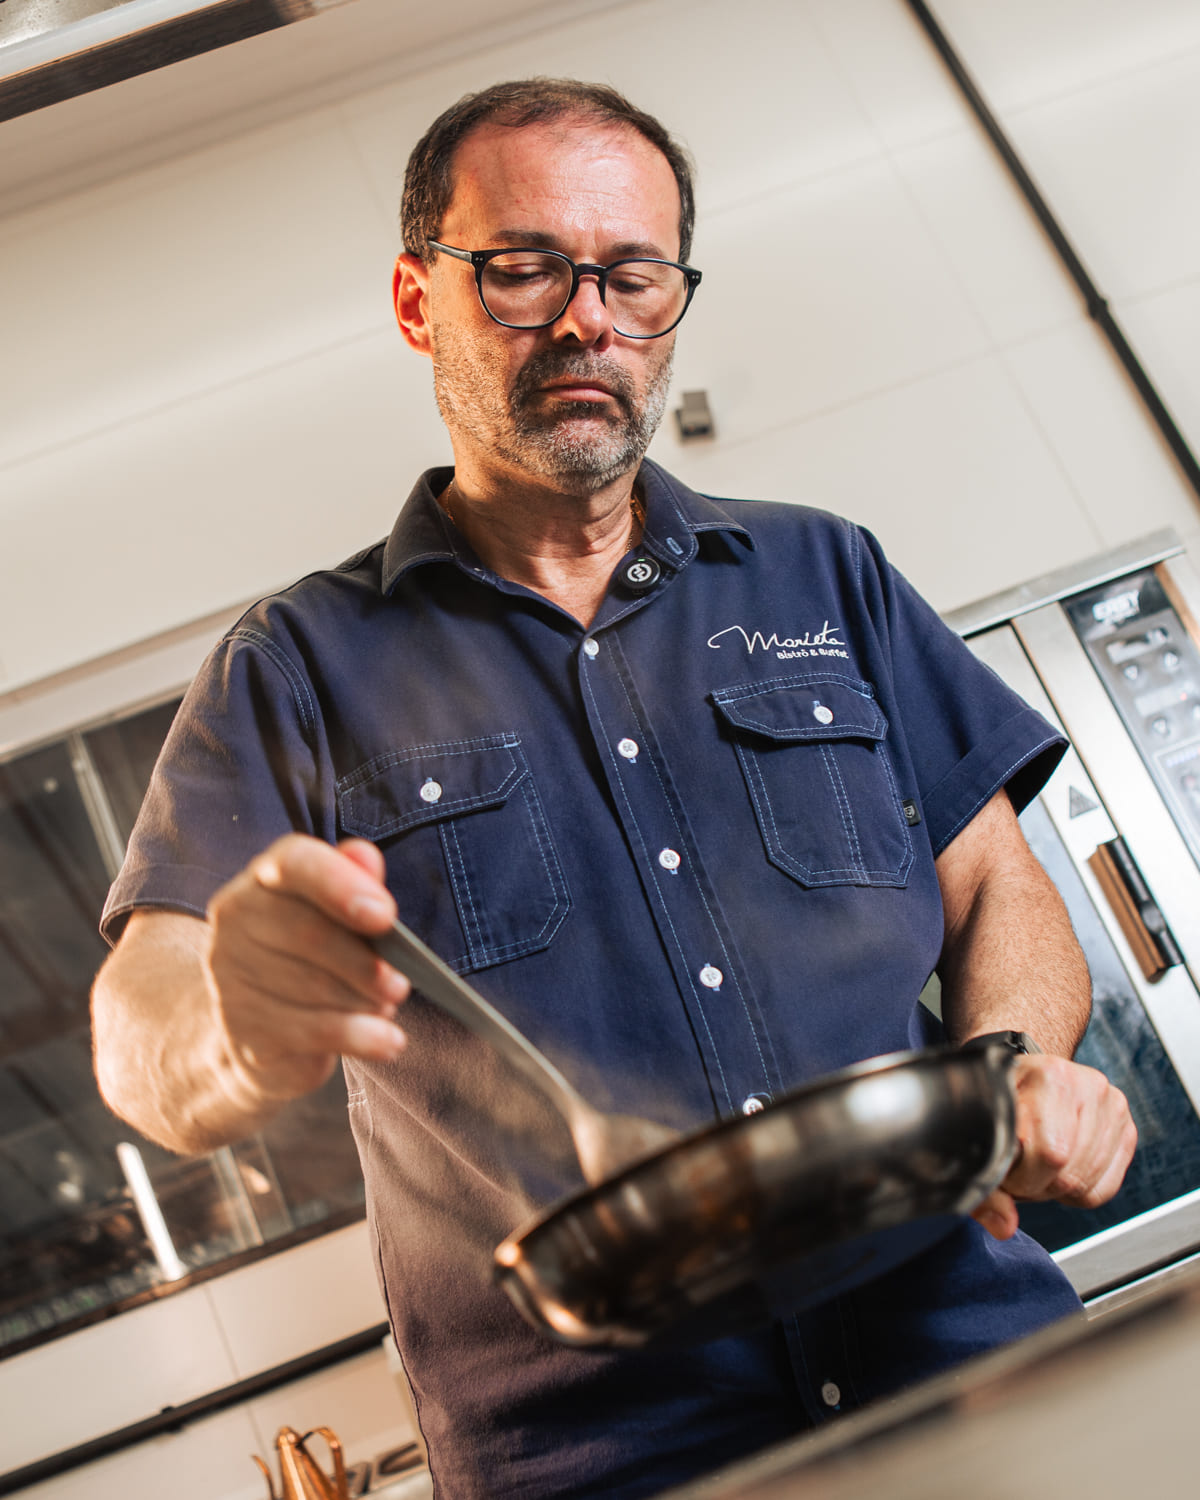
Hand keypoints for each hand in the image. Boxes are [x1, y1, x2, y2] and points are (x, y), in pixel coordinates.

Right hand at [204, 834, 409, 1104]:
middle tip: (401, 983)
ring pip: (313, 987)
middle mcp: (237, 921)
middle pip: (309, 932)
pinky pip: (313, 1031)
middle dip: (366, 962)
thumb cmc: (315, 957)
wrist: (262, 1031)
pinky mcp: (242, 1030)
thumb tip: (366, 857)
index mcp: (265, 879)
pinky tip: (389, 1041)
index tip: (385, 916)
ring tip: (388, 1005)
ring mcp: (231, 977)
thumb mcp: (339, 915)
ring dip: (365, 1000)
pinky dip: (362, 1037)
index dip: (341, 884)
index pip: (294, 863)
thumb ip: (356, 880)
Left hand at [971, 1054, 1136, 1239]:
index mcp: (1050, 1076)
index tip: (1004, 1169)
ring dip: (1055, 1189)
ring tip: (1034, 1165)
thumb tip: (1004, 1226)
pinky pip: (1104, 1189)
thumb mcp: (979, 1129)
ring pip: (1086, 1185)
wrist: (1021, 1075)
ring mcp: (1112, 1105)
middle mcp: (1088, 1085)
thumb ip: (983, 1182)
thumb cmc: (997, 1101)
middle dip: (1036, 1186)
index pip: (1051, 1154)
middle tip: (1016, 1169)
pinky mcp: (1125, 1127)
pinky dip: (1077, 1191)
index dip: (1021, 1178)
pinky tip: (1057, 1169)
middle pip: (1070, 1174)